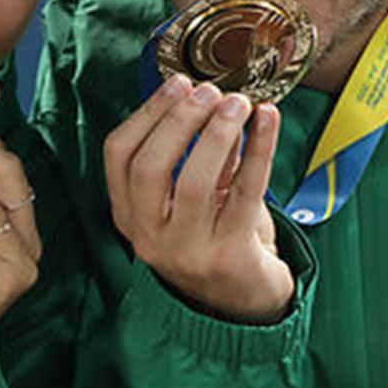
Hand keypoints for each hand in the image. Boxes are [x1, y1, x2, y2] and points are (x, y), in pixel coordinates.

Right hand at [102, 74, 292, 322]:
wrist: (245, 304)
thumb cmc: (216, 240)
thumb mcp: (196, 199)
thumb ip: (199, 155)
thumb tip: (212, 98)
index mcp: (130, 217)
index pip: (119, 155)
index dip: (148, 113)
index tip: (178, 83)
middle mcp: (149, 237)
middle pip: (149, 167)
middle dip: (179, 120)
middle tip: (208, 91)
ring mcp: (187, 251)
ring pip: (193, 183)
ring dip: (217, 133)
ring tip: (239, 103)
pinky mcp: (228, 256)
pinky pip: (245, 193)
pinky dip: (258, 149)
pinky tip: (268, 120)